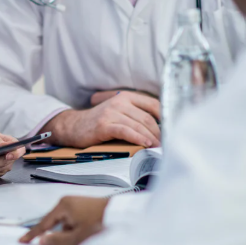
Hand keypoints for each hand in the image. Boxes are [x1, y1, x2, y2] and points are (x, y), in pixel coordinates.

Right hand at [18, 196, 107, 244]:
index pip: (43, 223)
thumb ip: (57, 240)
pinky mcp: (83, 207)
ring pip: (66, 224)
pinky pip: (73, 221)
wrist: (121, 214)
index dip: (32, 234)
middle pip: (55, 223)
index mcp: (63, 205)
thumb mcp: (77, 237)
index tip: (22, 240)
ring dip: (70, 233)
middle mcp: (67, 201)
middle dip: (60, 235)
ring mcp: (76, 203)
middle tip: (70, 242)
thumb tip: (42, 240)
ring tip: (83, 236)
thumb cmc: (101, 222)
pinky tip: (85, 233)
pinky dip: (76, 229)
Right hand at [42, 92, 160, 147]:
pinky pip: (125, 131)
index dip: (165, 118)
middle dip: (159, 133)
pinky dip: (138, 138)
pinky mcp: (104, 125)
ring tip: (158, 147)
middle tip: (166, 144)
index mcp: (126, 96)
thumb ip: (135, 115)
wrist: (73, 126)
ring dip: (151, 138)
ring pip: (138, 125)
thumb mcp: (118, 112)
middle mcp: (119, 101)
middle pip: (147, 118)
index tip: (172, 130)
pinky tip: (145, 144)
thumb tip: (161, 129)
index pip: (153, 104)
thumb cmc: (100, 122)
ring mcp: (111, 112)